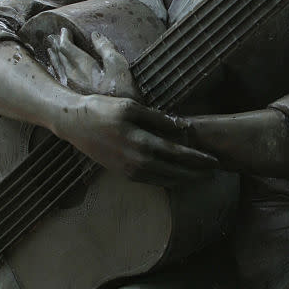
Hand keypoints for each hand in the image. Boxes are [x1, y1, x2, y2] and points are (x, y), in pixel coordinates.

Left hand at [46, 28, 140, 99]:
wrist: (118, 119)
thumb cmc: (122, 91)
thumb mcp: (118, 65)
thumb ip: (105, 48)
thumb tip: (95, 35)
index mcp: (82, 66)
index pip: (67, 48)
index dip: (64, 37)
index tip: (64, 30)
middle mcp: (73, 76)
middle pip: (60, 58)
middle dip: (56, 47)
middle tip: (52, 39)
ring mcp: (71, 89)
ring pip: (58, 69)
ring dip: (54, 58)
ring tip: (50, 52)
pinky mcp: (74, 98)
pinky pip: (60, 80)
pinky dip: (56, 71)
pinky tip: (56, 72)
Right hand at [53, 93, 218, 185]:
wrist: (74, 124)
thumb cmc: (103, 109)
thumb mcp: (131, 106)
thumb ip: (157, 118)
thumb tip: (181, 126)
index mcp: (141, 142)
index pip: (178, 154)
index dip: (198, 159)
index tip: (215, 161)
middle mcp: (137, 161)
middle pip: (174, 171)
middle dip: (196, 174)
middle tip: (215, 173)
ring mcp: (129, 170)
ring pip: (163, 180)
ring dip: (183, 180)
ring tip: (200, 178)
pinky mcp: (122, 173)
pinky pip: (150, 181)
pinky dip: (166, 181)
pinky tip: (176, 178)